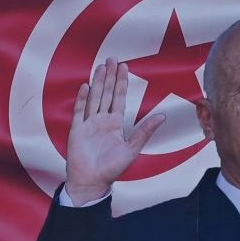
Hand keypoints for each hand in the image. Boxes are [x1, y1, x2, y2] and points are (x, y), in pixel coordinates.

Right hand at [63, 59, 165, 204]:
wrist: (92, 182)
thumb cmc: (112, 169)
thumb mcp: (132, 149)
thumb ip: (145, 131)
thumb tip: (162, 116)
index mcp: (115, 124)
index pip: (119, 98)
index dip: (122, 82)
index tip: (124, 66)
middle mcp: (102, 120)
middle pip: (106, 93)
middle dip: (109, 76)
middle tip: (111, 58)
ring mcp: (88, 124)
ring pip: (94, 98)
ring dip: (97, 83)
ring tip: (100, 67)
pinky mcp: (77, 130)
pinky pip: (79, 111)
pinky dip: (82, 99)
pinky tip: (85, 86)